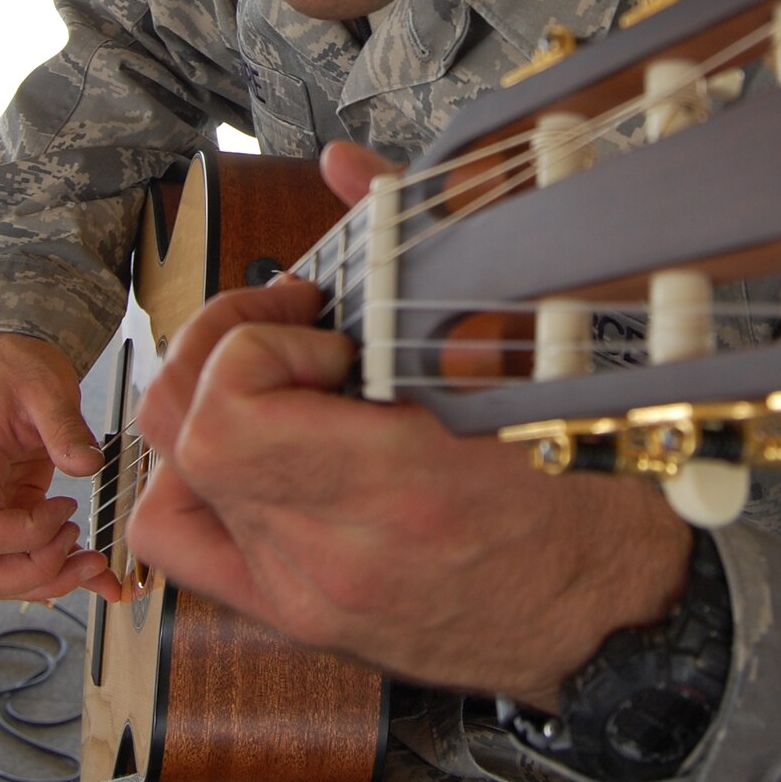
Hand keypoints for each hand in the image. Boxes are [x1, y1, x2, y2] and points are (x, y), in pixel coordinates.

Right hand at [0, 333, 120, 604]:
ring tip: (93, 562)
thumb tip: (87, 464)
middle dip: (35, 576)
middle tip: (84, 555)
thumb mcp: (47, 387)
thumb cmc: (19, 371)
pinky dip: (51, 574)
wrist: (10, 363)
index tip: (68, 508)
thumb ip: (65, 426)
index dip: (29, 535)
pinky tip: (89, 571)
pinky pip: (15, 562)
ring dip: (45, 582)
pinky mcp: (0, 517)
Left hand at [128, 143, 692, 706]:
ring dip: (202, 413)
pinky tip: (255, 452)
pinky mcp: (297, 615)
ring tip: (274, 387)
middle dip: (219, 353)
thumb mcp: (523, 359)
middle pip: (183, 440)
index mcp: (396, 490)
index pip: (229, 415)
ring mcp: (305, 596)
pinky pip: (189, 548)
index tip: (323, 329)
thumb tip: (347, 166)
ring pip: (166, 494)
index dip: (254, 344)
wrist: (613, 615)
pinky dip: (194, 486)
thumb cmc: (585, 488)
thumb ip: (419, 250)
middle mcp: (332, 557)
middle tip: (294, 331)